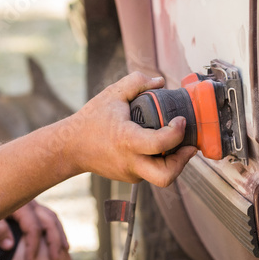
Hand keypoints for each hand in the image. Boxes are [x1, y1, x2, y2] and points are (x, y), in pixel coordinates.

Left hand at [0, 200, 68, 259]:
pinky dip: (54, 226)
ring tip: (65, 248)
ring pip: (52, 216)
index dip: (33, 246)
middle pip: (50, 221)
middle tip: (55, 259)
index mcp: (20, 205)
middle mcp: (30, 202)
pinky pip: (48, 215)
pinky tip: (56, 236)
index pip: (34, 228)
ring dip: (60, 233)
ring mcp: (32, 202)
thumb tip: (10, 246)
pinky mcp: (31, 205)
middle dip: (55, 241)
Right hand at [64, 72, 196, 185]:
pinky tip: (161, 146)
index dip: (177, 133)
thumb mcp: (112, 95)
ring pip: (163, 177)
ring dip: (176, 162)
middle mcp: (131, 162)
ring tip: (178, 144)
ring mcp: (131, 173)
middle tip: (188, 146)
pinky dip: (162, 161)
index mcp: (127, 140)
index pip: (160, 143)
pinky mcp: (131, 177)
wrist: (70, 148)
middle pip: (166, 177)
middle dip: (182, 162)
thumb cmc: (91, 121)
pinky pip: (153, 172)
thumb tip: (160, 82)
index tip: (181, 120)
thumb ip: (137, 83)